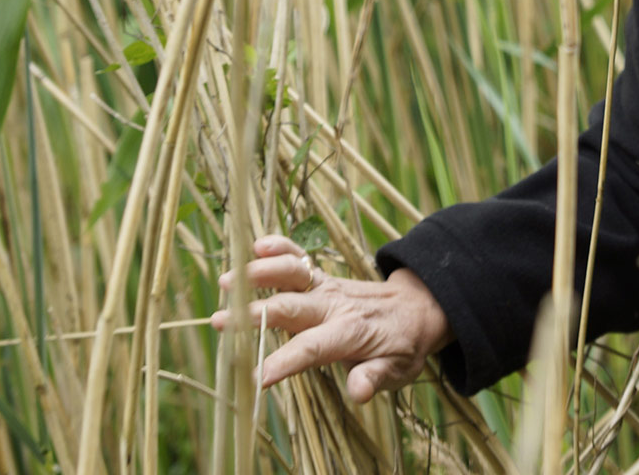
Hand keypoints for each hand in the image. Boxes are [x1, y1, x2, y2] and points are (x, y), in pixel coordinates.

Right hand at [212, 234, 453, 401]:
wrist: (419, 307)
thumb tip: (358, 393)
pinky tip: (257, 244)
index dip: (285, 362)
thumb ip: (374, 378)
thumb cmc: (404, 345)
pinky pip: (300, 258)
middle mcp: (335, 306)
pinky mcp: (321, 278)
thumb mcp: (398, 369)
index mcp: (350, 333)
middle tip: (219, 322)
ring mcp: (327, 288)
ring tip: (227, 280)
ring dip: (260, 275)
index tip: (257, 377)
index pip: (312, 348)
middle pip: (291, 307)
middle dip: (255, 314)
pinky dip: (281, 247)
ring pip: (292, 275)